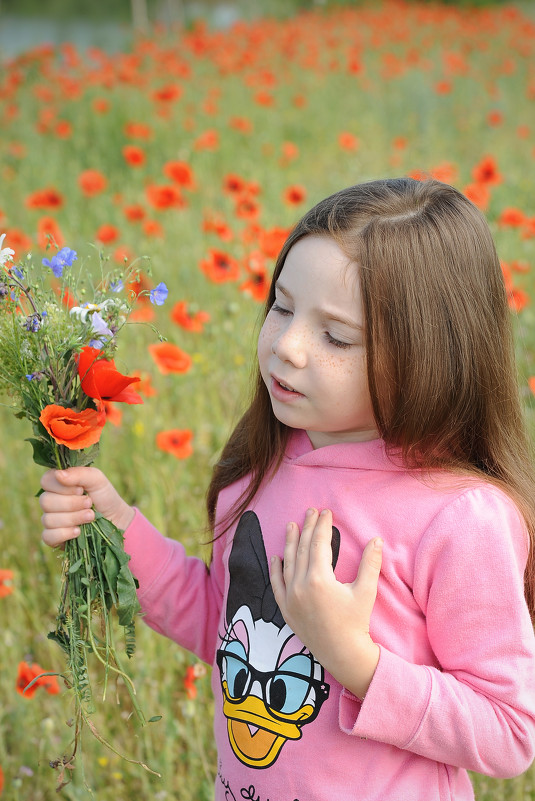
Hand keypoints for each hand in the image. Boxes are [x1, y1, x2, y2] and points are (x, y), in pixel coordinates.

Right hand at [40, 466, 134, 546]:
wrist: (115, 520)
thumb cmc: (104, 497)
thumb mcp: (97, 480)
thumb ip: (79, 473)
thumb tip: (58, 474)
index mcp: (57, 484)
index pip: (45, 481)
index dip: (61, 487)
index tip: (80, 490)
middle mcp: (50, 501)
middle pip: (45, 501)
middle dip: (71, 503)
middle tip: (89, 503)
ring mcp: (50, 520)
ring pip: (48, 519)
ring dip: (73, 518)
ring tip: (90, 516)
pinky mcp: (53, 537)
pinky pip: (48, 536)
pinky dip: (64, 534)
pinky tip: (78, 531)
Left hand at [270, 507, 381, 698]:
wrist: (343, 654)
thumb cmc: (356, 622)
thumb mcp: (365, 591)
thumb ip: (370, 563)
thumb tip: (376, 540)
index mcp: (319, 579)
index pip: (319, 544)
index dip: (323, 526)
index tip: (326, 513)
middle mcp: (300, 585)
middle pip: (303, 548)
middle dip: (307, 528)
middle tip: (311, 512)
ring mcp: (290, 597)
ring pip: (288, 562)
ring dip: (290, 542)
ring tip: (292, 525)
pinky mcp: (286, 609)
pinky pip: (277, 584)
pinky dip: (276, 569)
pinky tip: (277, 557)